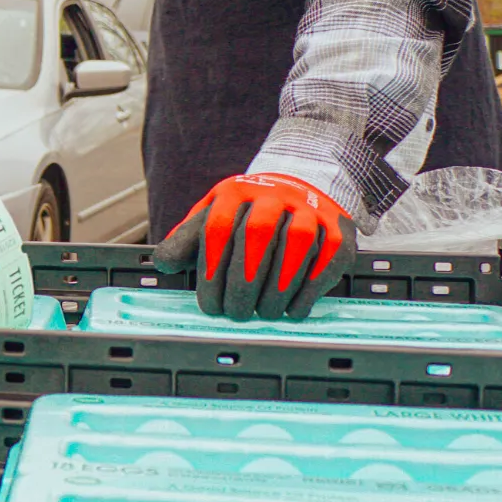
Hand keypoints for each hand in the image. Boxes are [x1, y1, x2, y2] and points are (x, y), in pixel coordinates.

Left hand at [151, 173, 354, 320]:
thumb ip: (187, 240)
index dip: (212, 268)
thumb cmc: (246, 213)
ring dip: (279, 286)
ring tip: (264, 314)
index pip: (218, 227)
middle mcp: (273, 197)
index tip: (209, 304)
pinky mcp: (338, 229)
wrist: (298, 187)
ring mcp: (309, 210)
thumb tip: (163, 264)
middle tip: (236, 314)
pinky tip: (293, 309)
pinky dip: (310, 287)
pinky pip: (327, 257)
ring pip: (296, 243)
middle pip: (257, 234)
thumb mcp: (212, 217)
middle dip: (244, 280)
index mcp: (235, 193)